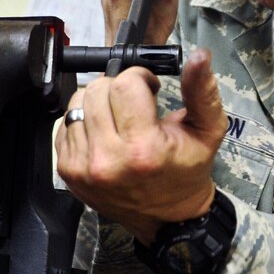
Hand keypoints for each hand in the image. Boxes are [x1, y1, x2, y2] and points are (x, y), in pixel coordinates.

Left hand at [55, 49, 227, 244]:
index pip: (125, 84)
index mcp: (143, 149)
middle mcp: (108, 160)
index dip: (141, 78)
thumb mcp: (208, 131)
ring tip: (119, 120)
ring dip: (99, 103)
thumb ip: (202, 91)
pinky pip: (66, 124)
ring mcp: (83, 167)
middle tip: (135, 106)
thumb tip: (200, 56)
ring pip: (78, 103)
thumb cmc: (187, 171)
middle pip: (98, 89)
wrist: (166, 217)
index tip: (150, 89)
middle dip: (119, 89)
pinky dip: (85, 122)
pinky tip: (105, 134)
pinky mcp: (68, 171)